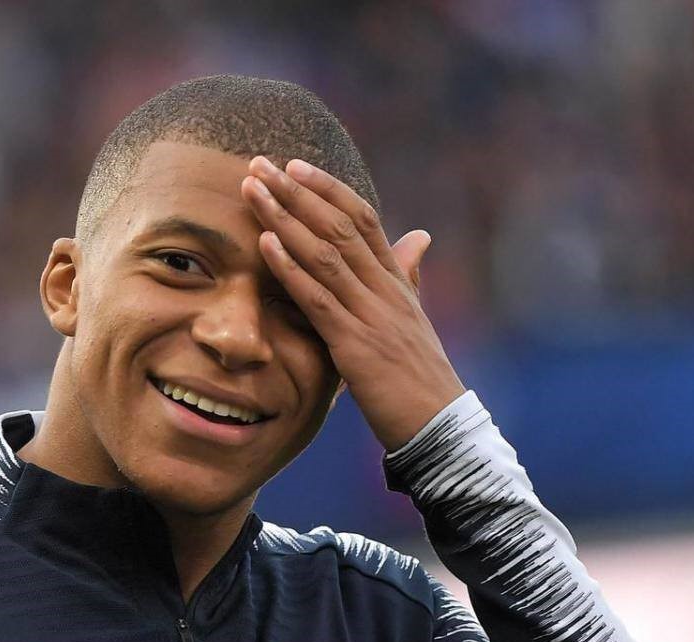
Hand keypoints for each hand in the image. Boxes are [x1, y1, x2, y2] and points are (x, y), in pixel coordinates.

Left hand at [241, 156, 465, 451]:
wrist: (440, 426)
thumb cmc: (421, 377)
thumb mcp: (414, 319)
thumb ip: (408, 275)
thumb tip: (420, 236)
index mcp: (397, 282)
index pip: (363, 219)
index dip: (328, 189)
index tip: (295, 166)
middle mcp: (385, 290)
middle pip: (339, 226)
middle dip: (297, 192)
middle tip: (260, 163)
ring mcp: (372, 316)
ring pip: (325, 254)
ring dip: (285, 218)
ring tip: (253, 190)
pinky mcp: (356, 346)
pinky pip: (319, 298)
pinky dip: (291, 268)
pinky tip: (265, 244)